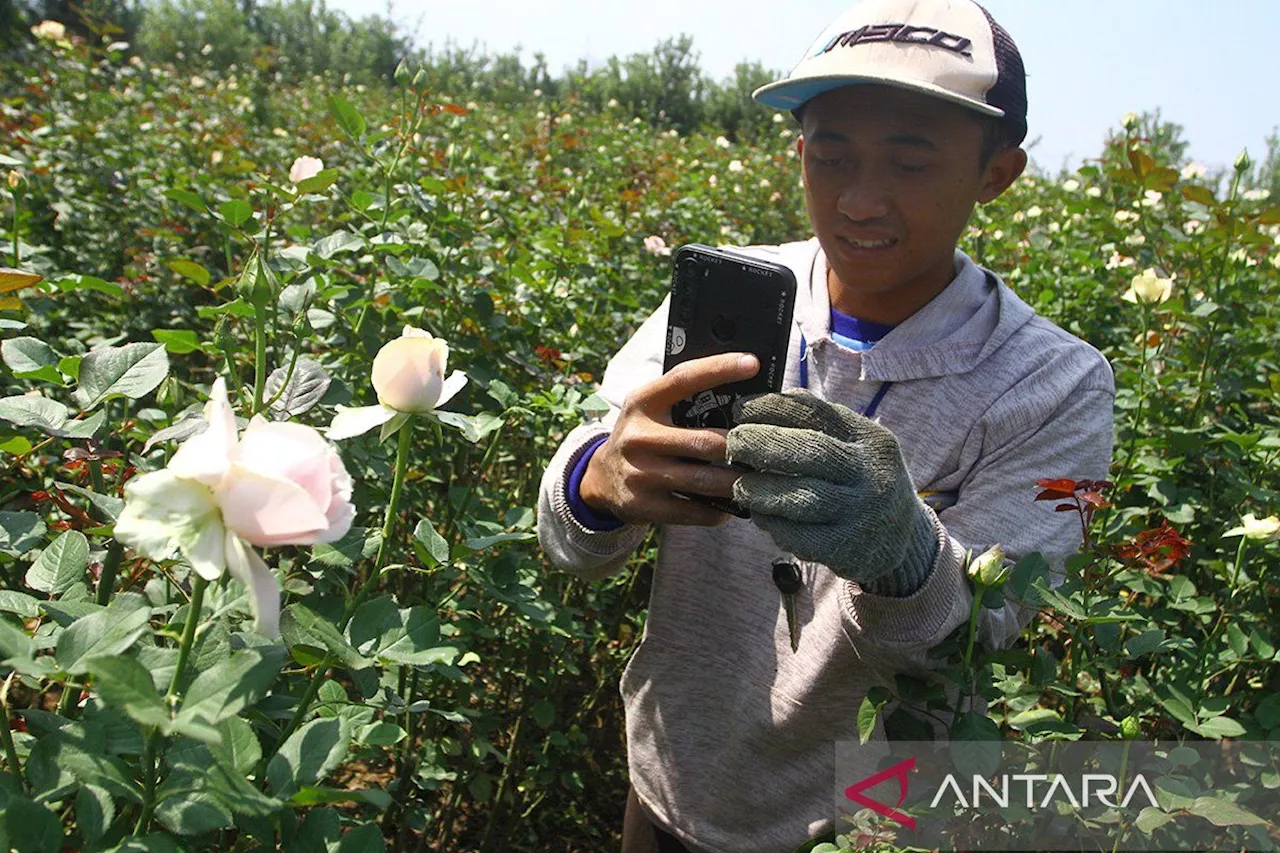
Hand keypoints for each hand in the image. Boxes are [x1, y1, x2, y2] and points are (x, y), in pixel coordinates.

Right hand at [579, 353, 759, 525]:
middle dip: (741, 448)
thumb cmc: (643, 435)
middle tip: (766, 448)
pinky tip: (730, 504)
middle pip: (706, 441)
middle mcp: (638, 437)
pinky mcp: (644, 505)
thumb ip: (683, 400)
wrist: (601, 477)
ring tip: (757, 479)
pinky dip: (719, 510)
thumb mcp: (651, 410)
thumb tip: (740, 396)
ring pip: (705, 480)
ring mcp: (640, 474)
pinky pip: (694, 511)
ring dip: (737, 482)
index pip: (684, 379)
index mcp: (642, 402)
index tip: (751, 362)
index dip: (719, 369)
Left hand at [725, 390, 937, 594]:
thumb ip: (819, 426)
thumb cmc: (862, 483)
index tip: (741, 409)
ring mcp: (863, 514)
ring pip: (800, 497)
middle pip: (810, 451)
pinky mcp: (848, 549)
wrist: (903, 541)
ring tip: (740, 486)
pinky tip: (761, 516)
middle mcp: (872, 474)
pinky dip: (773, 524)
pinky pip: (800, 536)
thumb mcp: (857, 448)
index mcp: (871, 440)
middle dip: (761, 443)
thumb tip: (763, 403)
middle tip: (733, 443)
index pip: (818, 413)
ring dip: (760, 489)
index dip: (772, 407)